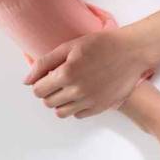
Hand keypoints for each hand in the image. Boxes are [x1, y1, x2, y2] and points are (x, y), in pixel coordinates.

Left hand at [27, 28, 155, 118]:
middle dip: (49, 92)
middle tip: (60, 81)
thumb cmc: (102, 44)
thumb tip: (27, 81)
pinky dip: (76, 107)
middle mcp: (76, 91)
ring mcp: (89, 101)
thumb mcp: (69, 46)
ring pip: (61, 112)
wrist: (132, 52)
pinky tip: (83, 93)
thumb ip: (44, 63)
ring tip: (70, 89)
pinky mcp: (101, 107)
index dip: (40, 83)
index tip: (48, 77)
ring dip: (61, 102)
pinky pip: (79, 115)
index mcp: (66, 74)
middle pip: (48, 102)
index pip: (38, 90)